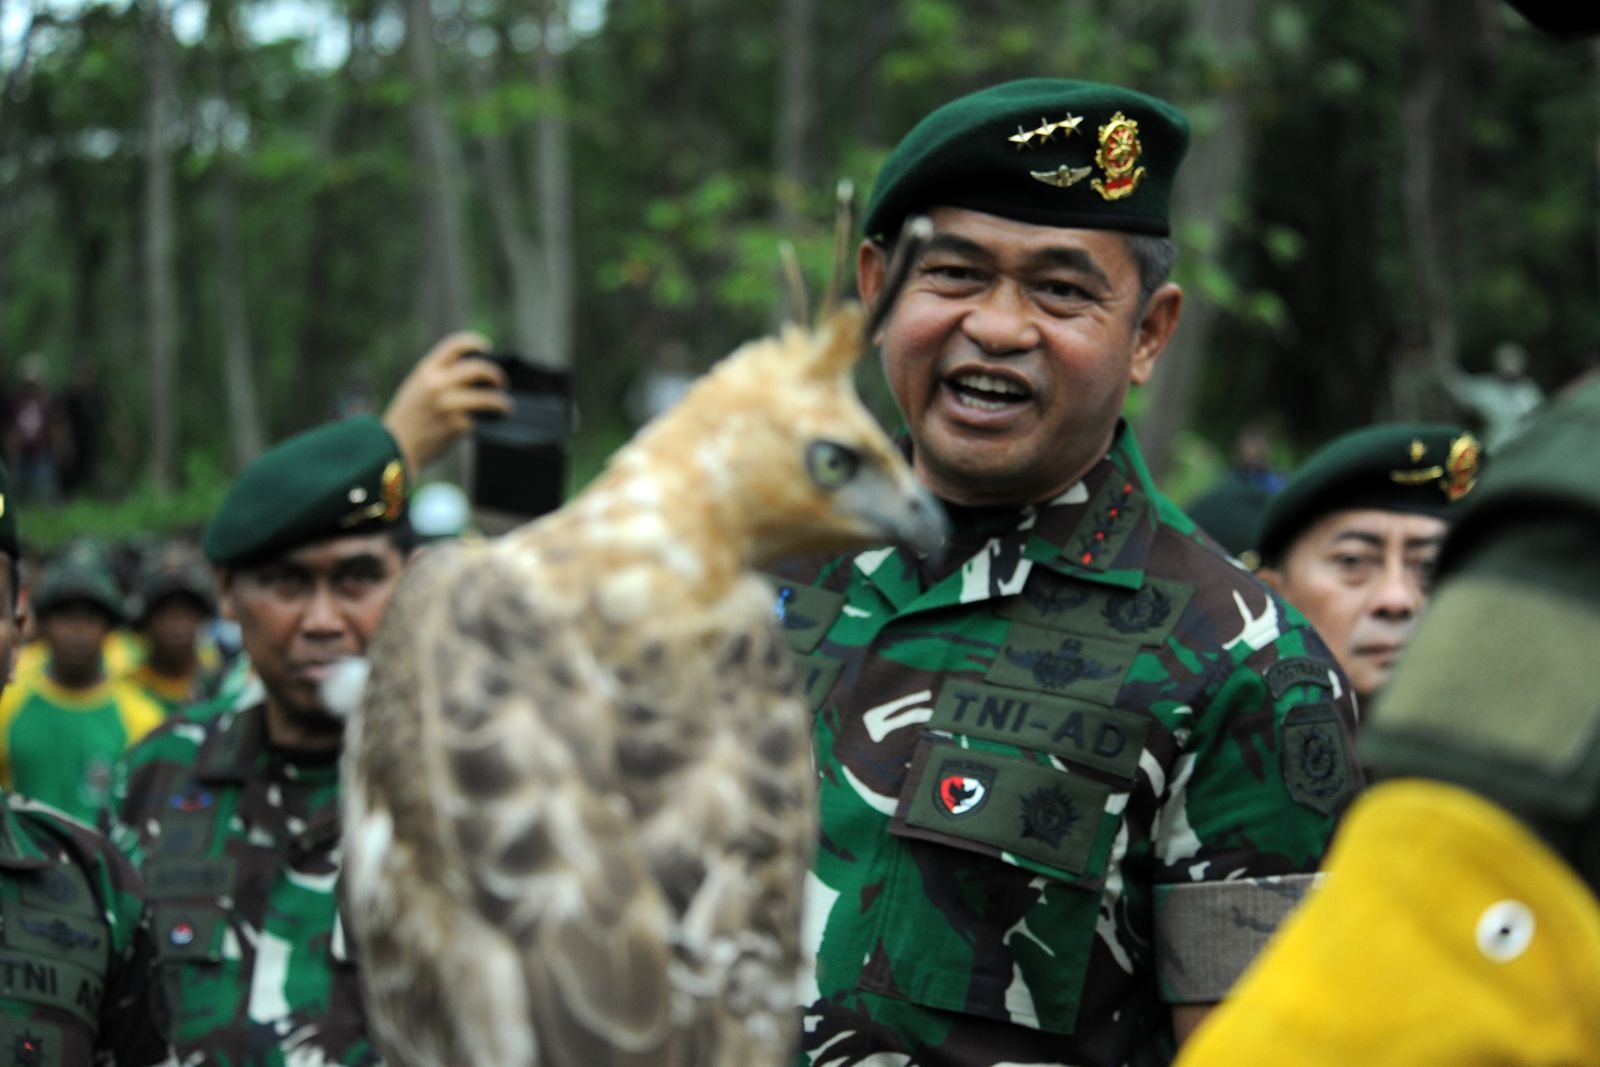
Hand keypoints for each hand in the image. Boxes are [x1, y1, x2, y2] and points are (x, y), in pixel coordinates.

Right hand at [382, 332, 513, 469]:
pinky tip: (487, 426)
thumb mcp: (417, 388)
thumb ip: (439, 377)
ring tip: (506, 407)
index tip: (487, 348)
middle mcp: (437, 384)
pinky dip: (485, 424)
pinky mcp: (454, 425)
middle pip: (479, 369)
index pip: (455, 345)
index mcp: (426, 371)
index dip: (475, 342)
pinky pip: (479, 421)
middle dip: (495, 375)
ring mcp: (447, 404)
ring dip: (502, 403)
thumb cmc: (409, 419)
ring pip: (488, 398)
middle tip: (501, 384)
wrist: (394, 447)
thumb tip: (473, 373)